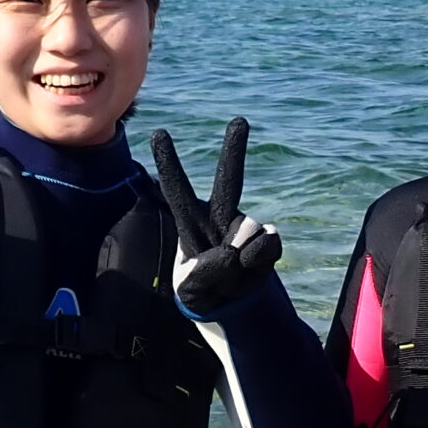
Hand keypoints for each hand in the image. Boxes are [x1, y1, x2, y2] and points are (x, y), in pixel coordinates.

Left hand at [151, 117, 284, 315]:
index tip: (159, 132)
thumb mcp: (193, 289)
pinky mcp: (268, 241)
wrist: (234, 306)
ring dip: (239, 261)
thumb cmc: (203, 291)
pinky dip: (256, 266)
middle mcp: (220, 216)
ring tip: (229, 280)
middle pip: (229, 180)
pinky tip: (248, 274)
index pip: (177, 190)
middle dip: (234, 151)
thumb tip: (240, 249)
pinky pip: (266, 247)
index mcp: (192, 221)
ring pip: (247, 230)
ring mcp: (246, 228)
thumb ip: (208, 270)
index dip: (169, 163)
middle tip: (240, 120)